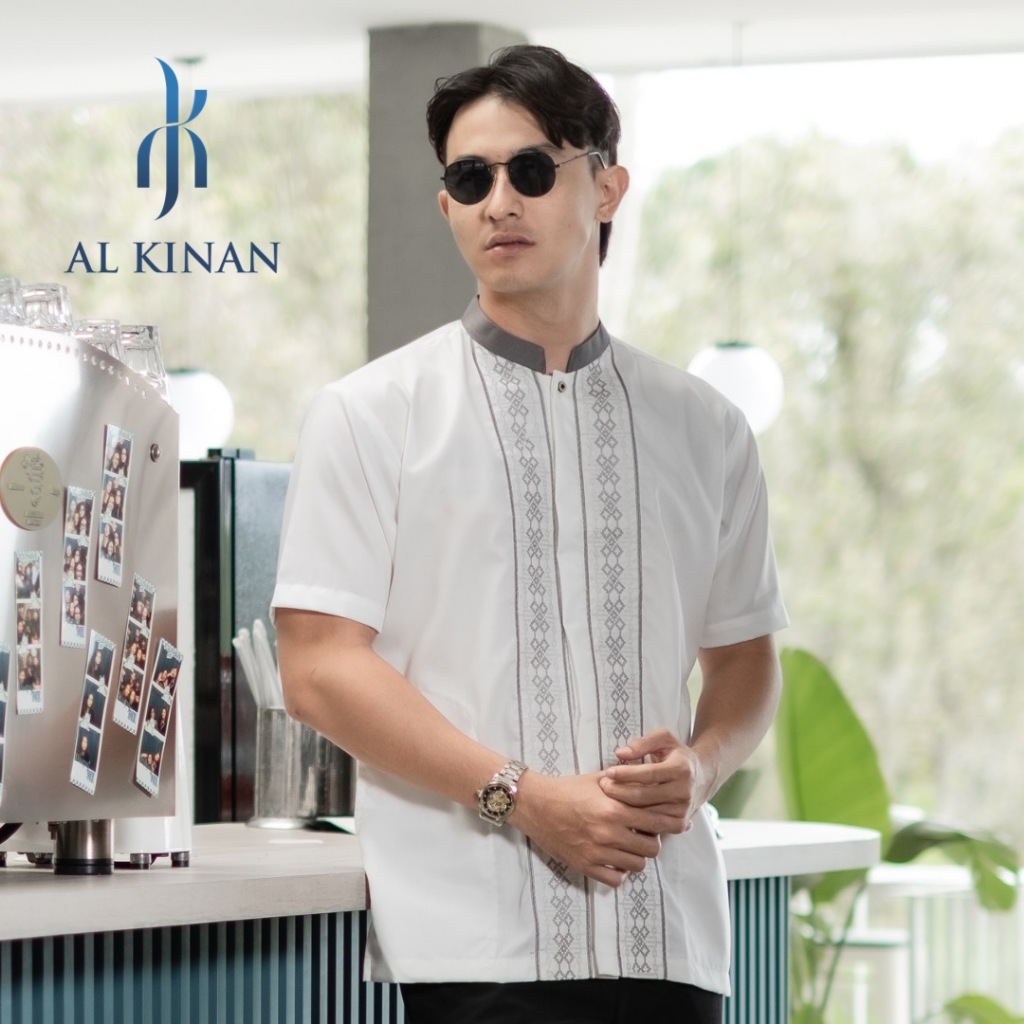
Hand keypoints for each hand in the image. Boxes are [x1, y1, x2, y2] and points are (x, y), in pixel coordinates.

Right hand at [511, 770, 667, 887]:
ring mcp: (597, 852)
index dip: (670, 822)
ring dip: (637, 856)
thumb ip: (627, 783)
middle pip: (652, 848)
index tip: (677, 823)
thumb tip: (652, 780)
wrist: (536, 804)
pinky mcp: (585, 866)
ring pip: (637, 865)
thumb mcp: (600, 780)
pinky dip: (619, 872)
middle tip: (645, 834)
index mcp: (614, 809)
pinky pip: (615, 880)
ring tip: (630, 846)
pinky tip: (615, 859)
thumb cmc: (568, 788)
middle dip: (653, 840)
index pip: (656, 821)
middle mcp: (608, 832)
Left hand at [597, 728, 711, 834]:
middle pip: (644, 797)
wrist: (703, 777)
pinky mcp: (679, 823)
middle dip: (619, 791)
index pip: (648, 774)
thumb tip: (621, 753)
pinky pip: (652, 825)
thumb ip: (643, 742)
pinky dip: (635, 820)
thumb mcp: (665, 739)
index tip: (608, 772)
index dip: (626, 774)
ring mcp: (682, 811)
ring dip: (624, 807)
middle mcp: (683, 792)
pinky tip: (620, 812)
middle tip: (603, 785)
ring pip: (645, 814)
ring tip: (607, 797)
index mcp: (681, 769)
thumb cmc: (678, 755)